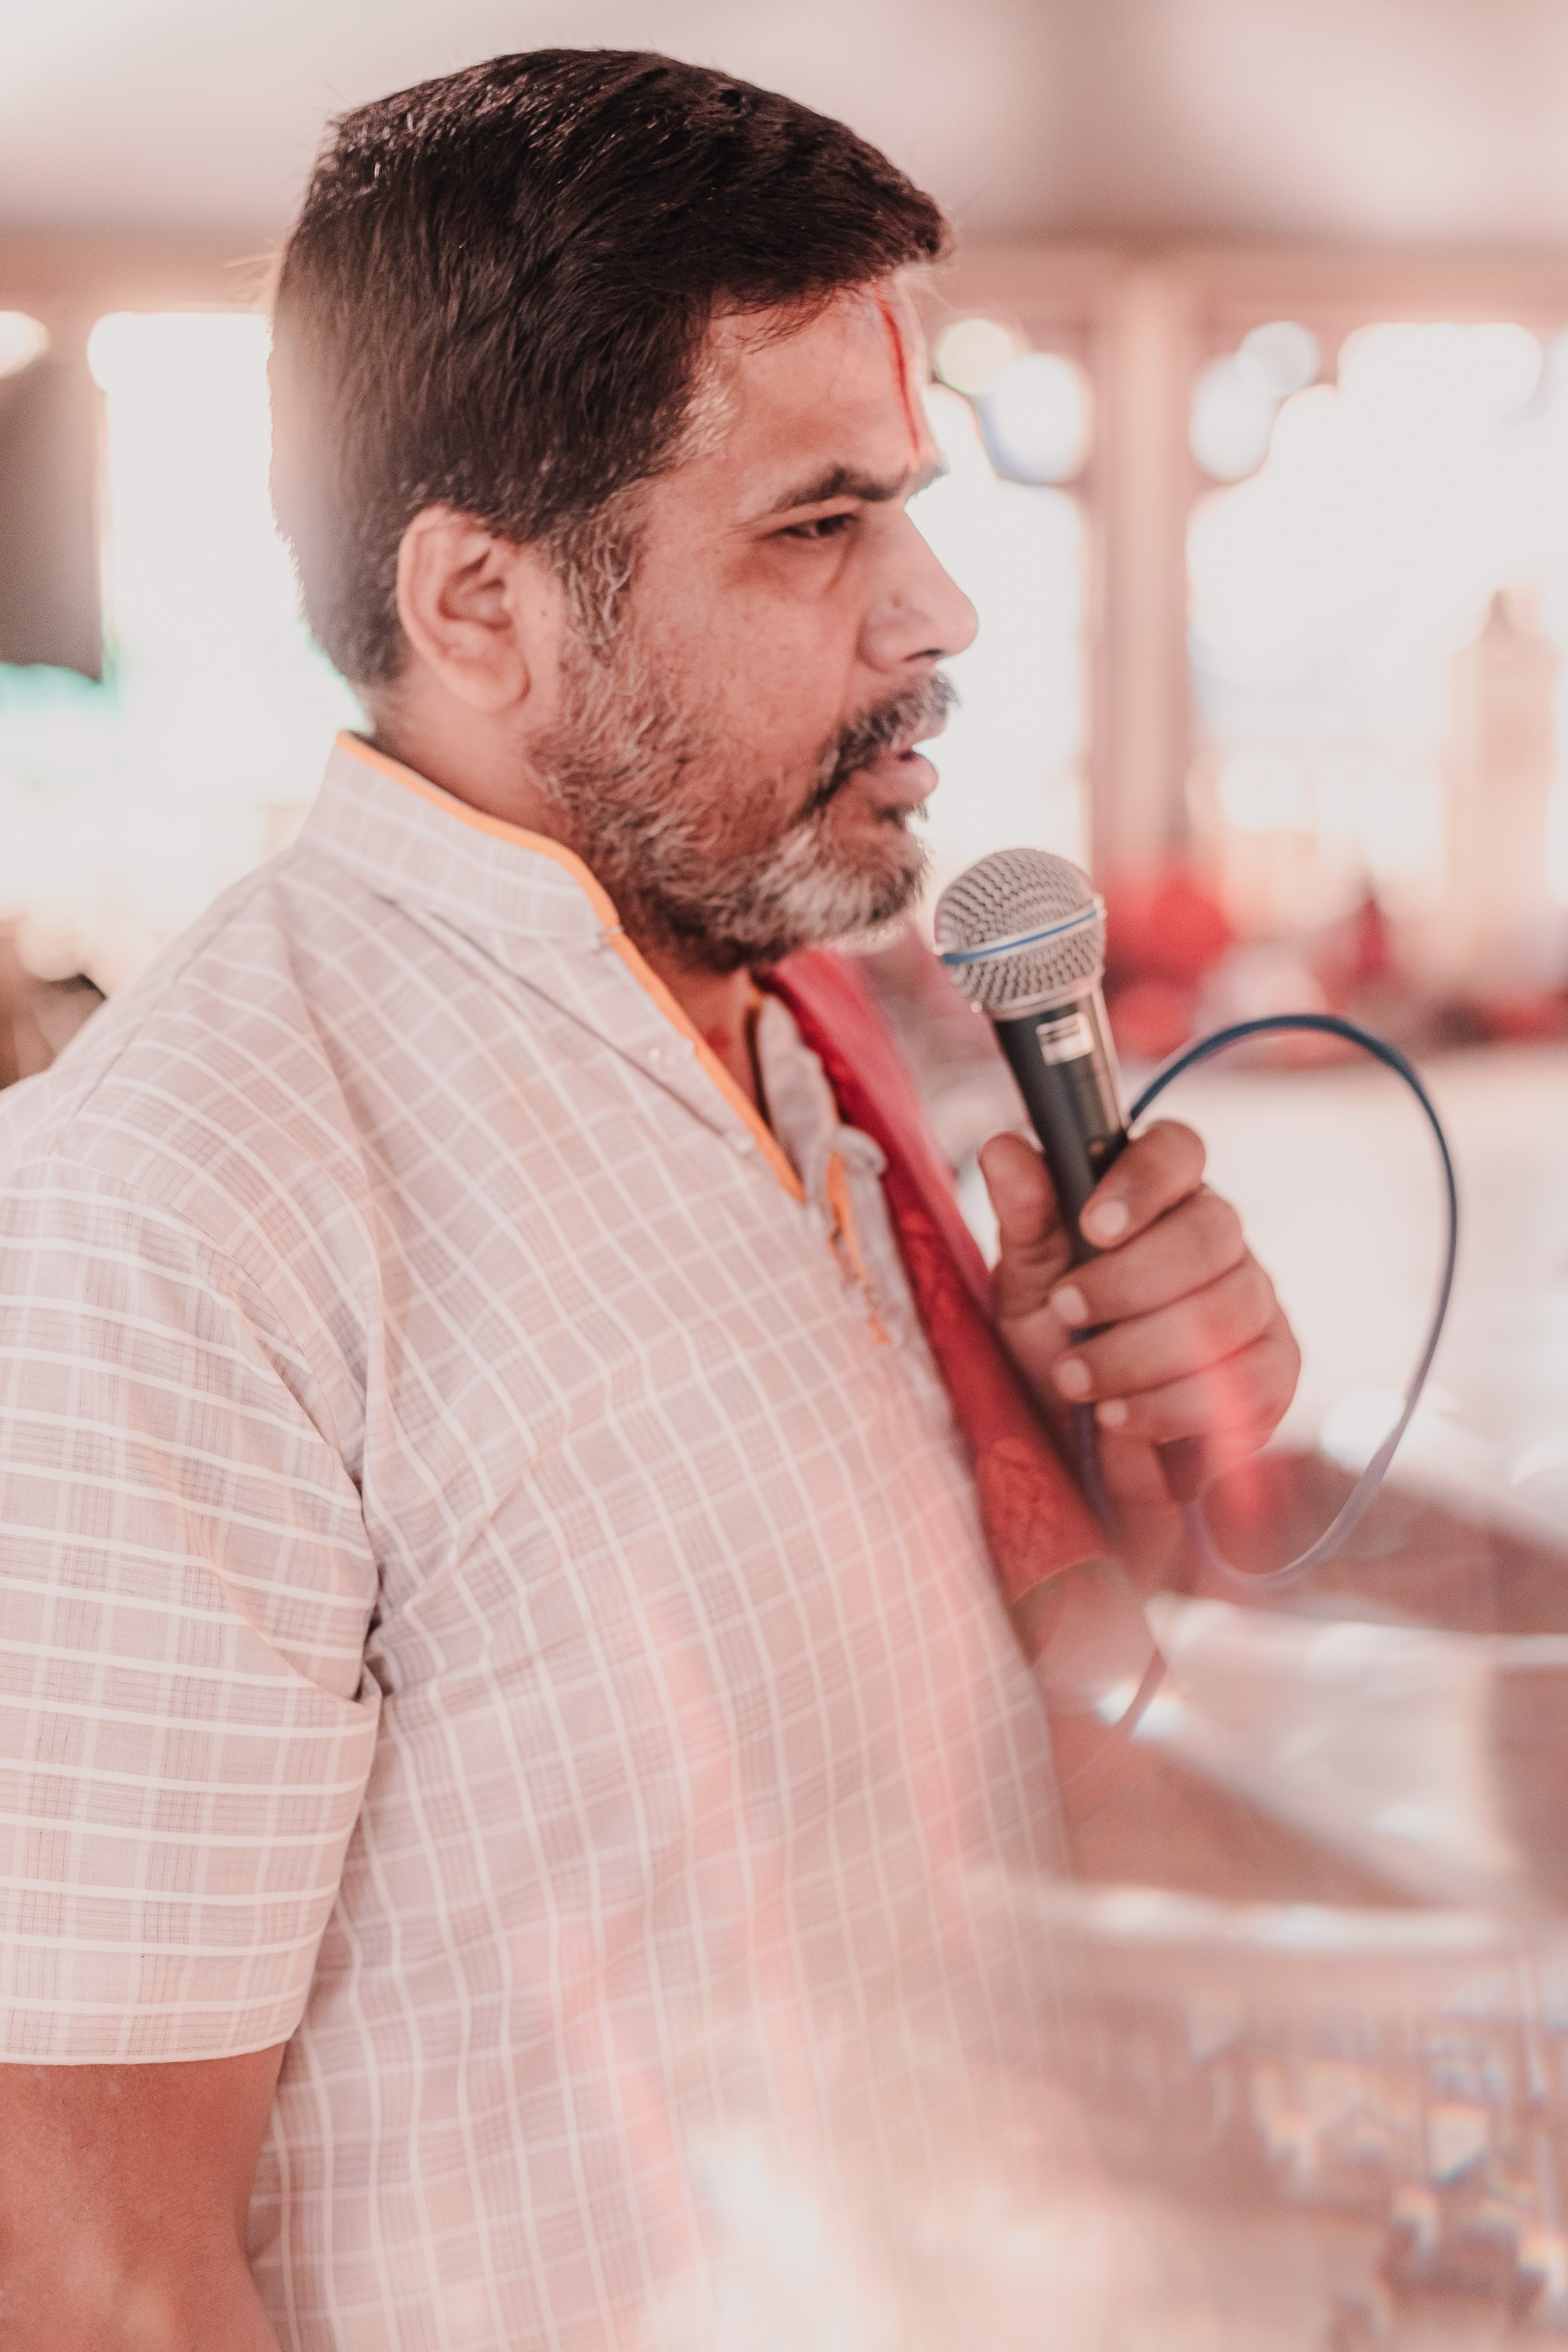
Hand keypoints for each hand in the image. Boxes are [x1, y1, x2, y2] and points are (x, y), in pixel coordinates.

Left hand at [980, 1120, 1299, 1523]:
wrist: (1083, 1446)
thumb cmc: (1056, 1345)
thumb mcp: (1024, 1284)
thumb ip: (1025, 1218)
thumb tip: (1002, 1148)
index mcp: (1157, 1198)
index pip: (1178, 1151)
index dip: (1144, 1181)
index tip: (1095, 1226)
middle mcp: (1218, 1239)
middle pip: (1210, 1233)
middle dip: (1129, 1281)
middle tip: (1064, 1313)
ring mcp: (1256, 1302)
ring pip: (1228, 1309)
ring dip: (1139, 1353)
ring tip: (1075, 1381)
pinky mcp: (1276, 1369)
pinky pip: (1249, 1381)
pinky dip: (1173, 1406)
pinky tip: (1121, 1418)